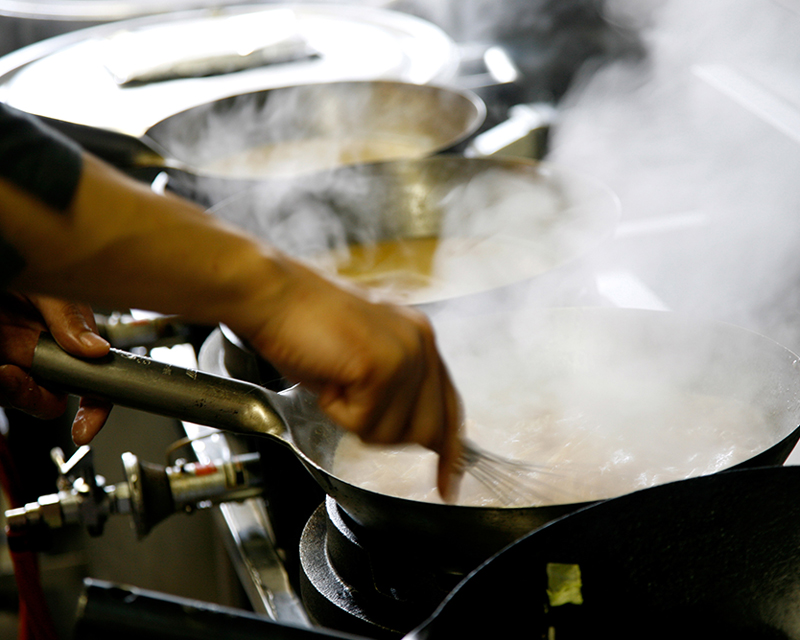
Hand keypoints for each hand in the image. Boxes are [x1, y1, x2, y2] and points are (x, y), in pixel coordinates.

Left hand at [0, 292, 110, 443]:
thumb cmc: (14, 260)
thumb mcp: (47, 285)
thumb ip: (70, 317)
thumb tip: (96, 349)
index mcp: (64, 329)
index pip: (92, 371)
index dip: (96, 401)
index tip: (86, 424)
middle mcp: (37, 347)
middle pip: (53, 393)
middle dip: (39, 397)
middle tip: (19, 380)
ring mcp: (8, 355)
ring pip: (19, 396)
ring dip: (13, 391)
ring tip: (2, 373)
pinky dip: (0, 385)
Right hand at [231, 260, 464, 500]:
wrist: (271, 297)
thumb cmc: (303, 326)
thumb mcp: (363, 359)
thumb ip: (396, 389)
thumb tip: (414, 432)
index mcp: (420, 338)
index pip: (450, 407)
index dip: (450, 451)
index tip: (448, 485)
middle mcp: (422, 343)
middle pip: (428, 431)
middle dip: (383, 431)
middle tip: (349, 399)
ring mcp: (406, 353)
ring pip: (394, 433)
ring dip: (356, 420)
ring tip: (336, 380)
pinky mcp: (382, 365)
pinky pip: (365, 423)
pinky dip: (338, 412)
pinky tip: (328, 378)